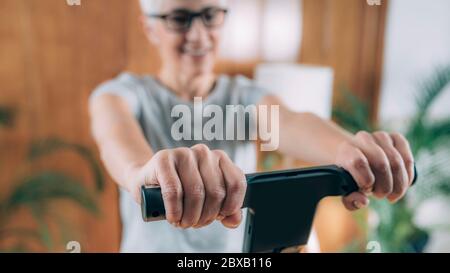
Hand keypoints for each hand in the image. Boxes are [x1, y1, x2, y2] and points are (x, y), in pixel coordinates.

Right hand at [127, 144, 246, 228]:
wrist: (147, 181)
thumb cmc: (180, 191)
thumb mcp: (206, 200)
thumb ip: (224, 210)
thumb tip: (233, 220)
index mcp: (220, 159)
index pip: (236, 183)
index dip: (231, 205)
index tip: (220, 216)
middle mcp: (204, 152)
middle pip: (216, 192)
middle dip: (206, 216)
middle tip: (195, 223)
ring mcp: (184, 153)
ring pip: (196, 193)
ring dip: (189, 217)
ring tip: (183, 222)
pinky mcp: (163, 159)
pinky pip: (174, 191)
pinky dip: (175, 210)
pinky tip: (173, 217)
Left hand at [335, 131, 414, 209]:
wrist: (356, 159)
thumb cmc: (352, 178)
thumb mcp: (346, 191)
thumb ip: (350, 200)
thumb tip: (364, 201)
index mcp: (346, 150)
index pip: (358, 162)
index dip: (366, 181)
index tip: (366, 190)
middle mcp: (363, 139)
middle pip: (381, 164)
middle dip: (385, 187)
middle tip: (380, 195)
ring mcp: (380, 136)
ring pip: (397, 162)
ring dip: (398, 185)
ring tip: (391, 194)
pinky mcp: (396, 138)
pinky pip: (408, 159)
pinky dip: (408, 177)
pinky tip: (403, 185)